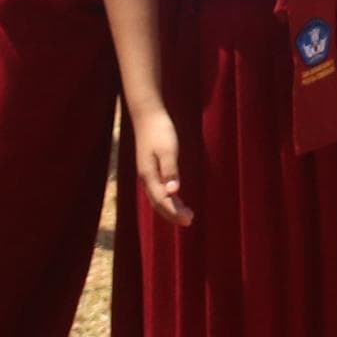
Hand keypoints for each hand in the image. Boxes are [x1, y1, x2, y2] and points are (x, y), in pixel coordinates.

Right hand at [132, 106, 192, 225]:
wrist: (148, 115)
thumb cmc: (159, 131)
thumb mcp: (167, 150)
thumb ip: (170, 170)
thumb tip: (173, 192)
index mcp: (149, 175)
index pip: (162, 201)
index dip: (174, 212)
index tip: (189, 219)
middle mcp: (146, 178)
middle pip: (158, 203)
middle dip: (172, 214)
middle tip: (190, 221)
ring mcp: (147, 173)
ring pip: (157, 198)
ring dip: (170, 208)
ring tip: (187, 215)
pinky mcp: (150, 168)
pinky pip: (158, 190)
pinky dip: (167, 198)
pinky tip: (176, 198)